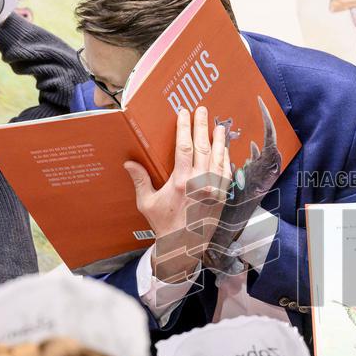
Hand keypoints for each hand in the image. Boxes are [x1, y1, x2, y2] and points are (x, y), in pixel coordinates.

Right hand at [125, 106, 229, 282]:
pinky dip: (227, 159)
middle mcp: (201, 182)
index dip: (185, 127)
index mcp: (181, 182)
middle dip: (202, 126)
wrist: (184, 245)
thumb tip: (128, 163)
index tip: (184, 113)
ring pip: (219, 158)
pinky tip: (226, 150)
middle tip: (202, 110)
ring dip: (219, 140)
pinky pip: (227, 173)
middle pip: (203, 147)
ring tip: (219, 125)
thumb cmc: (163, 223)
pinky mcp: (223, 196)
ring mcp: (215, 189)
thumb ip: (140, 181)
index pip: (184, 147)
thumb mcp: (147, 203)